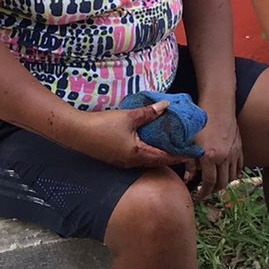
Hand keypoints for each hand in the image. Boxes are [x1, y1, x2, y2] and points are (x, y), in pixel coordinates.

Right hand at [68, 102, 182, 168]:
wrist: (76, 132)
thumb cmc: (103, 126)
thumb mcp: (128, 117)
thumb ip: (149, 112)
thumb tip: (166, 106)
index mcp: (138, 154)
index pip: (164, 157)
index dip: (179, 155)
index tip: (192, 152)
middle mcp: (132, 162)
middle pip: (156, 161)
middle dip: (170, 155)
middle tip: (183, 148)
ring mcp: (122, 162)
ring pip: (146, 160)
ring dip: (158, 154)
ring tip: (169, 145)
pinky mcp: (115, 158)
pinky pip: (136, 157)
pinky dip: (147, 151)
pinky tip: (148, 143)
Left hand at [191, 110, 241, 198]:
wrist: (217, 103)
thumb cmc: (200, 120)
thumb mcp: (189, 141)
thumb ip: (189, 162)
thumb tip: (189, 179)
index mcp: (210, 156)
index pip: (209, 183)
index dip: (203, 193)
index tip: (198, 196)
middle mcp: (224, 157)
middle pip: (222, 183)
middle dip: (213, 190)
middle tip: (206, 191)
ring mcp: (234, 152)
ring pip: (232, 177)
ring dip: (223, 183)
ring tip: (215, 183)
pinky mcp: (240, 147)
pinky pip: (239, 167)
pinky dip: (233, 173)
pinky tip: (226, 172)